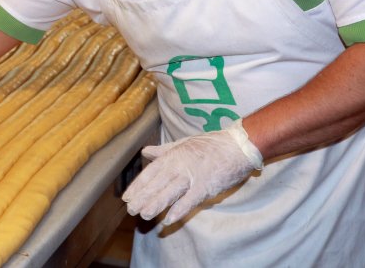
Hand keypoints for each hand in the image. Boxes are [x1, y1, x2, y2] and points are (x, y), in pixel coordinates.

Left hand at [122, 119, 262, 225]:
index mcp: (172, 156)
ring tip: (144, 215)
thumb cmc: (210, 145)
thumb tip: (145, 151)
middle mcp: (178, 166)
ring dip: (156, 204)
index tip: (127, 197)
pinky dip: (179, 210)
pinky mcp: (205, 186)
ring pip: (169, 192)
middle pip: (156, 184)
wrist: (237, 145)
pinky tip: (169, 220)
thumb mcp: (183, 143)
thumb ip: (163, 150)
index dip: (138, 186)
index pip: (150, 173)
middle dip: (143, 198)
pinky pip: (189, 200)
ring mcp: (191, 176)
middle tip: (131, 210)